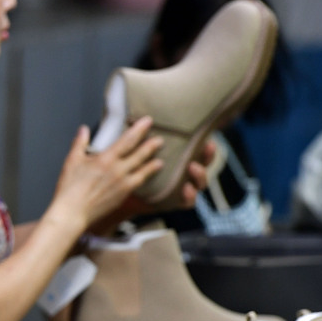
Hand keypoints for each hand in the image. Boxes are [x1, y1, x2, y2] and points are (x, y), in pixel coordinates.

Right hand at [48, 118, 163, 234]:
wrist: (72, 213)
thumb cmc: (70, 189)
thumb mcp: (71, 161)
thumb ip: (79, 143)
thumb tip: (83, 130)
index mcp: (106, 159)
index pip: (127, 140)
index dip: (139, 129)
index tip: (147, 122)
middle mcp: (118, 171)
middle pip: (140, 155)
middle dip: (151, 146)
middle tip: (160, 140)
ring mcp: (122, 185)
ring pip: (142, 172)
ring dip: (152, 165)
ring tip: (160, 161)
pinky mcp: (122, 197)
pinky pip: (137, 185)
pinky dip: (144, 180)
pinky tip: (145, 178)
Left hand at [89, 138, 214, 233]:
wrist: (114, 196)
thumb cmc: (123, 171)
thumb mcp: (129, 151)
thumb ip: (138, 138)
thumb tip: (138, 118)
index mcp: (174, 157)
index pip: (193, 147)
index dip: (201, 140)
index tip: (206, 133)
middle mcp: (181, 172)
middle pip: (202, 162)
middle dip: (207, 155)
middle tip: (207, 146)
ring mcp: (179, 188)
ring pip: (199, 183)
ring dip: (200, 174)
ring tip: (193, 167)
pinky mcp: (174, 202)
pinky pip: (188, 202)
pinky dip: (189, 196)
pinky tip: (186, 189)